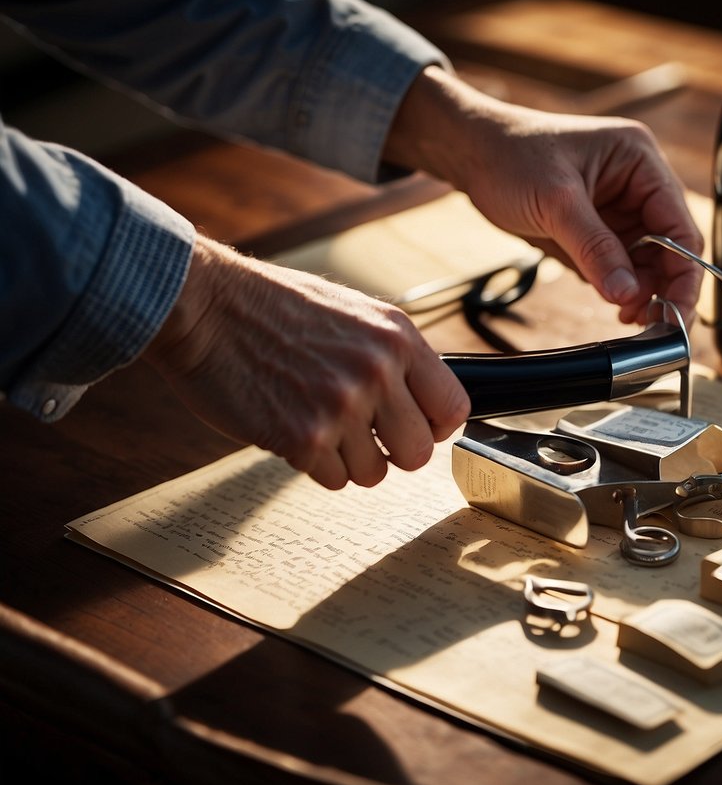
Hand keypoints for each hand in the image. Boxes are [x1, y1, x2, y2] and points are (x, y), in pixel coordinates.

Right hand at [143, 237, 469, 488]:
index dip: (434, 427)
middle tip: (363, 437)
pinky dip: (313, 464)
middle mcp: (377, 371)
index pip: (454, 407)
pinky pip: (333, 479)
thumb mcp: (353, 313)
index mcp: (397, 337)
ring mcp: (342, 406)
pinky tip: (291, 428)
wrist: (204, 305)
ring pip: (374, 473)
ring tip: (318, 424)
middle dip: (392, 453)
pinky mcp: (303, 437)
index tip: (416, 428)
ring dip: (348, 460)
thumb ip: (392, 355)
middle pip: (418, 453)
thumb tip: (425, 401)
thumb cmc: (271, 306)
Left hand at [384, 66, 703, 325]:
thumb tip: (627, 294)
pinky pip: (623, 264)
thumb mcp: (555, 203)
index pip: (680, 225)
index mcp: (639, 161)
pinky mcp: (601, 228)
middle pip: (672, 247)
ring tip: (629, 318)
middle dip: (665, 287)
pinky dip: (622, 288)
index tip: (677, 312)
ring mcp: (620, 207)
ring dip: (644, 292)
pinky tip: (616, 305)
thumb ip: (595, 249)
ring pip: (649, 261)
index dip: (684, 272)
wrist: (471, 153)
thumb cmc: (510, 156)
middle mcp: (638, 183)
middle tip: (657, 327)